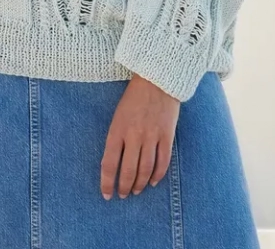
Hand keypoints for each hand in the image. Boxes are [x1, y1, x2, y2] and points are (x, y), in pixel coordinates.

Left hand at [100, 74, 179, 200]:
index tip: (107, 194)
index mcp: (117, 129)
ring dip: (140, 184)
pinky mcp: (167, 135)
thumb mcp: (118, 115)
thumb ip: (117, 138)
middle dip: (125, 187)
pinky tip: (152, 181)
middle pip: (128, 171)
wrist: (157, 79)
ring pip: (145, 170)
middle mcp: (134, 135)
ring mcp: (152, 136)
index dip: (107, 182)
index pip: (109, 164)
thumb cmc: (134, 97)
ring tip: (136, 191)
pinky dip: (157, 175)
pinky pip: (163, 162)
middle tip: (123, 194)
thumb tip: (115, 163)